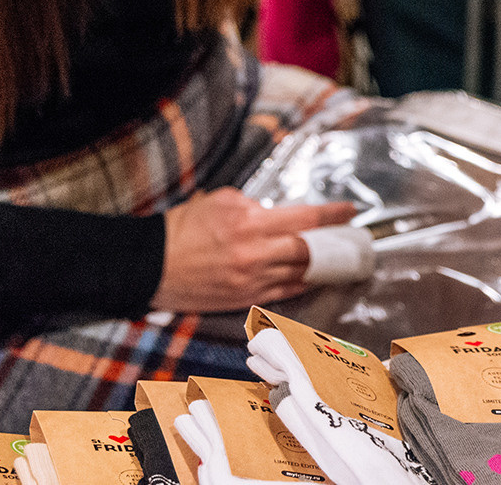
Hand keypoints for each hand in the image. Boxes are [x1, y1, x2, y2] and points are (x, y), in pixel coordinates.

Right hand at [151, 189, 356, 312]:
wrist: (148, 266)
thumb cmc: (182, 228)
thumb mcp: (220, 201)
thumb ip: (254, 206)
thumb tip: (276, 213)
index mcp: (250, 224)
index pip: (305, 219)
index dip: (333, 216)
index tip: (351, 211)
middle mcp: (255, 255)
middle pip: (308, 251)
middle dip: (332, 244)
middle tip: (348, 237)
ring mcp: (250, 281)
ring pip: (299, 275)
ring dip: (320, 267)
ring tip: (335, 258)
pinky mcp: (243, 300)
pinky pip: (282, 293)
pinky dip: (300, 284)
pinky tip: (310, 277)